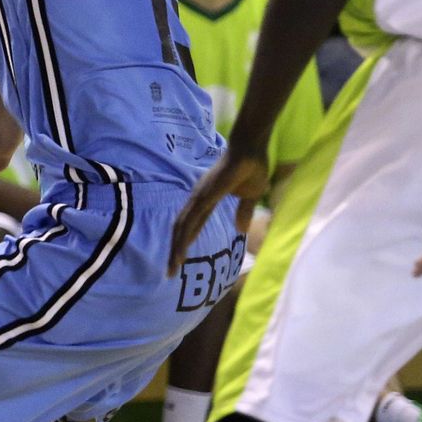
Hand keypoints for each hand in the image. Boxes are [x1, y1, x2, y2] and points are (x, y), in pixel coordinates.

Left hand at [168, 149, 266, 274]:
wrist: (252, 148)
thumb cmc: (252, 168)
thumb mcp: (251, 196)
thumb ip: (244, 211)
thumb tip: (240, 230)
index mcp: (207, 201)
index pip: (191, 226)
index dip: (184, 243)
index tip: (179, 261)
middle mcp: (198, 199)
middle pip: (181, 229)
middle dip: (174, 251)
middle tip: (169, 273)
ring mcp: (199, 197)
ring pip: (182, 227)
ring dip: (175, 248)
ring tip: (171, 269)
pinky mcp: (204, 195)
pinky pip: (191, 219)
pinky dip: (183, 237)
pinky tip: (179, 251)